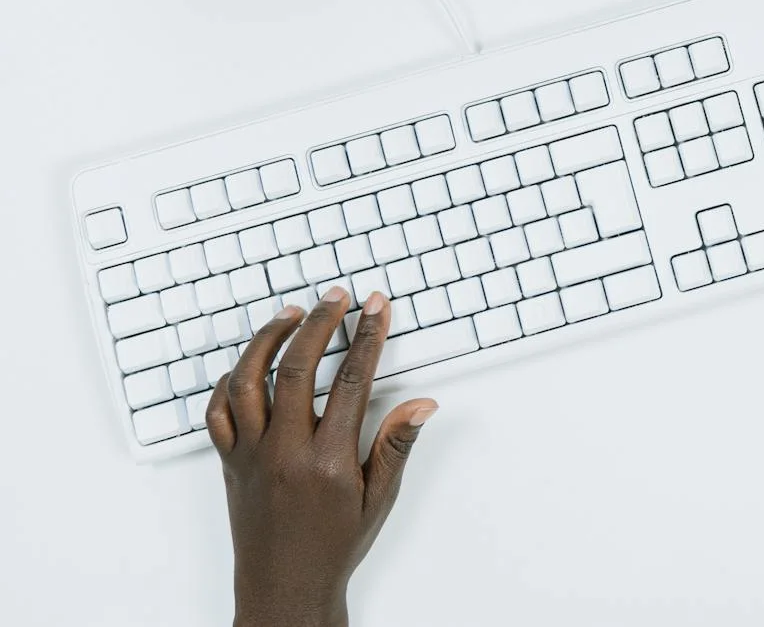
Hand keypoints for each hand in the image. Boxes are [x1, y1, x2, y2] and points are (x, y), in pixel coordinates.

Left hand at [207, 288, 436, 626]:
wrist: (284, 590)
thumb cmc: (333, 546)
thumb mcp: (378, 499)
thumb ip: (395, 446)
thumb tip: (421, 405)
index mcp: (328, 461)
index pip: (351, 381)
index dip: (367, 337)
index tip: (376, 307)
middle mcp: (285, 453)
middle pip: (296, 369)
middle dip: (319, 324)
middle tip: (336, 298)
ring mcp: (251, 456)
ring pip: (248, 381)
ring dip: (268, 340)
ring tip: (290, 314)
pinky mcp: (230, 463)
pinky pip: (218, 413)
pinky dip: (229, 381)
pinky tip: (247, 363)